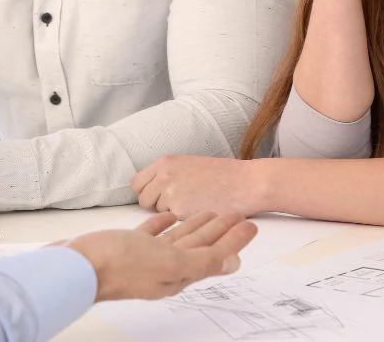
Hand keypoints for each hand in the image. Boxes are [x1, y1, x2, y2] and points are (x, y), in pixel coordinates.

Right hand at [65, 211, 257, 301]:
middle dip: (220, 230)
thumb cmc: (119, 264)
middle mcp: (164, 266)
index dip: (234, 240)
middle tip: (238, 213)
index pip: (214, 254)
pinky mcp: (127, 245)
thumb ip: (203, 261)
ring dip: (196, 224)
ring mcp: (145, 256)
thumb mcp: (168, 263)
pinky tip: (170, 215)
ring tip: (212, 212)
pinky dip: (165, 223)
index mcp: (177, 273)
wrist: (75, 268)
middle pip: (200, 244)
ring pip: (179, 237)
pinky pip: (153, 232)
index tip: (251, 224)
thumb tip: (233, 263)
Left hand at [131, 156, 263, 218]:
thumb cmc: (222, 175)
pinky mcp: (181, 211)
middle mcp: (164, 176)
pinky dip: (184, 221)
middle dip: (156, 205)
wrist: (245, 183)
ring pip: (158, 212)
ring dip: (170, 213)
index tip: (156, 197)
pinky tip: (200, 212)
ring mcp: (171, 194)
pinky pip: (174, 222)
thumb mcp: (189, 164)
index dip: (146, 192)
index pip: (137, 183)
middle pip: (144, 200)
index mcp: (165, 162)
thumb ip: (168, 174)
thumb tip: (152, 190)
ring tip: (193, 206)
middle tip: (176, 205)